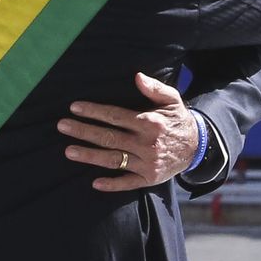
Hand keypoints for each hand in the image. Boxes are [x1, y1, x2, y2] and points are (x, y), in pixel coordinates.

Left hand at [56, 73, 198, 190]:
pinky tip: (94, 183)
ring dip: (89, 156)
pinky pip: (127, 183)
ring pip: (113, 160)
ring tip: (68, 151)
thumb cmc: (178, 119)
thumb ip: (154, 88)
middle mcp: (146, 143)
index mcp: (149, 122)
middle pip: (109, 137)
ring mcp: (147, 163)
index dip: (94, 112)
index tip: (74, 107)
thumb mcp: (172, 99)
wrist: (198, 147)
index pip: (115, 116)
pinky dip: (112, 184)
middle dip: (83, 131)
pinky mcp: (149, 178)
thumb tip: (137, 76)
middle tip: (62, 126)